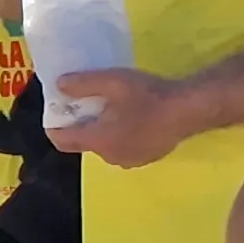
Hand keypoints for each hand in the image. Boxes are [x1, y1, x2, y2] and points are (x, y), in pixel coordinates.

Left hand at [47, 67, 201, 166]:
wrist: (189, 110)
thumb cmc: (149, 96)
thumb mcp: (113, 82)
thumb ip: (83, 84)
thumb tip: (59, 85)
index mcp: (97, 140)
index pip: (61, 141)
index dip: (54, 126)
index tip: (59, 109)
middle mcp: (110, 156)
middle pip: (85, 142)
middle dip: (83, 124)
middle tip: (90, 102)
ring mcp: (130, 160)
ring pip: (106, 145)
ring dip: (104, 130)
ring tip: (115, 108)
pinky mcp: (147, 158)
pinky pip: (124, 148)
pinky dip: (122, 135)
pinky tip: (136, 118)